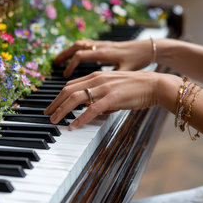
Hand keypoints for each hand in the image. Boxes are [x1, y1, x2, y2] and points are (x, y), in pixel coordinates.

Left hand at [44, 71, 160, 128]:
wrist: (155, 85)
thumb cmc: (135, 88)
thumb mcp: (113, 88)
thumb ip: (100, 96)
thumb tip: (90, 110)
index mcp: (96, 76)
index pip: (70, 85)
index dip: (58, 96)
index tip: (51, 106)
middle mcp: (97, 79)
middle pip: (69, 90)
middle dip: (55, 103)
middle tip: (47, 114)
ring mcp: (104, 87)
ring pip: (76, 98)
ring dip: (62, 110)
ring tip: (55, 120)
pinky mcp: (113, 97)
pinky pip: (92, 109)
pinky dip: (80, 118)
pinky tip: (73, 125)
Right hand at [53, 38, 154, 76]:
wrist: (150, 48)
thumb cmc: (139, 60)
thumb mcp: (126, 73)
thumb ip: (111, 83)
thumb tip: (96, 99)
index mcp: (104, 53)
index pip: (81, 56)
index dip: (70, 65)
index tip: (64, 76)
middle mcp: (101, 47)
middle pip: (76, 49)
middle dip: (63, 57)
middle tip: (54, 66)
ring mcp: (102, 44)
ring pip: (79, 45)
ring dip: (67, 52)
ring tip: (57, 60)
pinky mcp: (104, 45)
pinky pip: (86, 45)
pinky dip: (76, 50)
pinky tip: (72, 57)